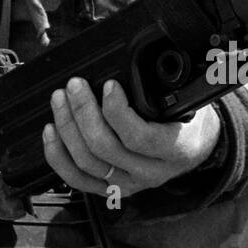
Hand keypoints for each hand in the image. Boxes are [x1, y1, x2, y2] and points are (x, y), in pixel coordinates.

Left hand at [43, 76, 221, 198]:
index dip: (117, 111)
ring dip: (67, 128)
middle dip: (83, 112)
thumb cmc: (189, 119)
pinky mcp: (110, 189)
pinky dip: (58, 156)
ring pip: (87, 163)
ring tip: (60, 99)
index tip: (109, 85)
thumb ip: (167, 86)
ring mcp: (129, 184)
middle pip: (105, 148)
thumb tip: (143, 59)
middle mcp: (151, 172)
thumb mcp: (190, 101)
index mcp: (175, 149)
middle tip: (75, 85)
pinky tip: (51, 131)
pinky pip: (77, 180)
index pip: (140, 137)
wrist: (195, 149)